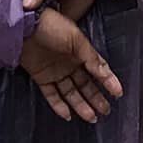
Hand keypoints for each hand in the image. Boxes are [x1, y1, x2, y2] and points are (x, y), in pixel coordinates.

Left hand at [19, 9, 121, 124]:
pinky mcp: (41, 77)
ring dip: (81, 105)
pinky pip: (51, 95)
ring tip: (91, 117)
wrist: (23, 25)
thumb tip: (106, 73)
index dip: (108, 81)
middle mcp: (69, 63)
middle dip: (96, 98)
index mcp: (80, 51)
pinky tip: (68, 115)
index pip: (98, 69)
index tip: (118, 93)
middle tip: (106, 111)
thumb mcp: (76, 38)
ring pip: (71, 92)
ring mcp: (55, 71)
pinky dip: (59, 106)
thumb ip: (91, 57)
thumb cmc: (52, 25)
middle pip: (85, 84)